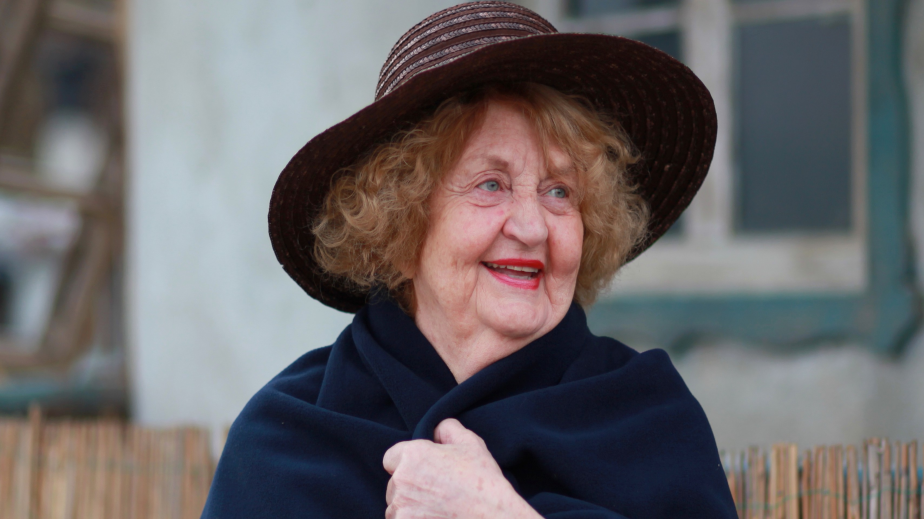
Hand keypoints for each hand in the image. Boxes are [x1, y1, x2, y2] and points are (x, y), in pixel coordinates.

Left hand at [382, 418, 541, 518]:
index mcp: (413, 455)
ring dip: (409, 507)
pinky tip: (434, 518)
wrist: (492, 517)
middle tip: (435, 492)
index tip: (422, 472)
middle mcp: (401, 480)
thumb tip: (436, 430)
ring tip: (436, 508)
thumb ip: (448, 428)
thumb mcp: (471, 443)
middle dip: (409, 487)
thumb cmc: (483, 481)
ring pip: (395, 506)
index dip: (406, 463)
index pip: (391, 458)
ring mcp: (400, 507)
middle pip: (394, 484)